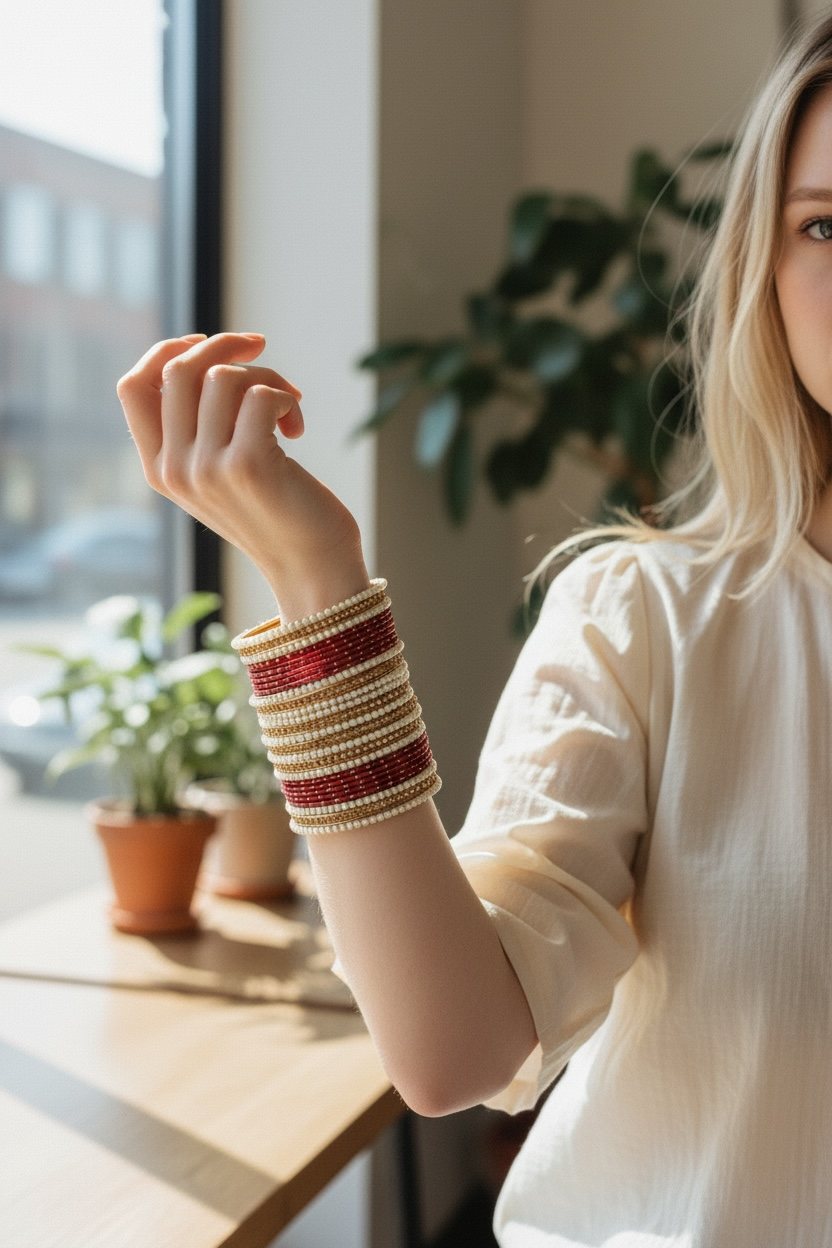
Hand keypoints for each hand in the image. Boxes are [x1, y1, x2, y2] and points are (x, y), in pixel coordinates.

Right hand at [117, 332, 369, 618]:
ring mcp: (208, 469)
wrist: (312, 566)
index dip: (167, 350)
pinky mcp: (249, 465)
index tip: (208, 343)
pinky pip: (262, 394)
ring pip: (224, 377)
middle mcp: (175, 470)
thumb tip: (206, 352)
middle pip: (179, 369)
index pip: (133, 387)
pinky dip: (287, 398)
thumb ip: (199, 427)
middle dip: (227, 347)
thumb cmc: (275, 510)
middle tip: (261, 352)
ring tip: (288, 409)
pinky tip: (297, 426)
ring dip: (268, 378)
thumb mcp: (220, 472)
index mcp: (159, 469)